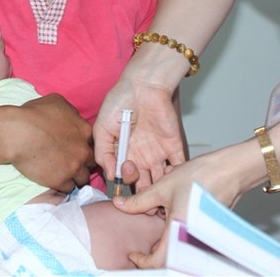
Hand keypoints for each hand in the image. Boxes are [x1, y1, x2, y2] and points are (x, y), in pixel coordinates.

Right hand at [12, 94, 93, 191]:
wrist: (17, 133)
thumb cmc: (34, 114)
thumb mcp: (57, 102)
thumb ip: (71, 112)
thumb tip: (73, 118)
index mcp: (84, 131)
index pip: (94, 143)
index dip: (84, 146)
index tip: (76, 148)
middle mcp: (83, 150)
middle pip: (91, 162)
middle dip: (83, 162)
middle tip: (70, 162)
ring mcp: (73, 167)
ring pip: (83, 178)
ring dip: (75, 176)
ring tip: (64, 174)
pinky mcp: (61, 181)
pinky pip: (69, 188)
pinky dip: (63, 185)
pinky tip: (55, 180)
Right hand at [93, 76, 185, 191]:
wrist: (142, 85)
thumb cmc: (119, 101)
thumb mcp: (101, 128)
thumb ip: (103, 153)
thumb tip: (110, 175)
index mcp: (123, 154)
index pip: (124, 179)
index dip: (124, 185)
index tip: (124, 176)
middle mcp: (140, 157)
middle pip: (143, 185)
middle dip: (143, 195)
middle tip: (142, 193)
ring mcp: (157, 153)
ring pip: (160, 181)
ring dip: (159, 190)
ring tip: (157, 192)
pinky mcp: (173, 146)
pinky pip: (177, 166)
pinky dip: (175, 176)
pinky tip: (169, 178)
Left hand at [113, 149, 247, 268]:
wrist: (231, 170)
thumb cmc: (202, 176)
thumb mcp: (163, 186)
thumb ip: (139, 200)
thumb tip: (121, 205)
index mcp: (179, 229)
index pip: (157, 260)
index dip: (142, 261)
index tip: (133, 254)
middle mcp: (192, 236)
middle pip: (168, 256)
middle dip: (154, 252)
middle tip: (142, 246)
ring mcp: (201, 234)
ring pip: (178, 246)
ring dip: (166, 241)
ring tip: (158, 226)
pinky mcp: (206, 228)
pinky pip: (188, 238)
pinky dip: (177, 233)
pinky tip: (173, 218)